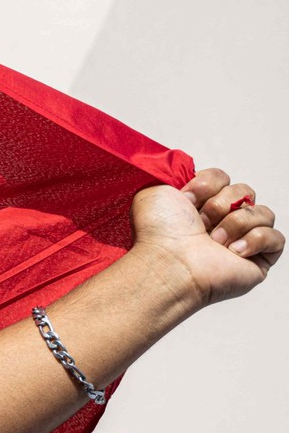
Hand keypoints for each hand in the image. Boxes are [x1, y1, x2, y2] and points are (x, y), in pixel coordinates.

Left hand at [131, 168, 280, 308]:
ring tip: (214, 241)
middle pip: (245, 191)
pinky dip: (255, 240)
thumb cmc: (159, 232)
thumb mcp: (155, 190)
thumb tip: (187, 169)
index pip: (222, 177)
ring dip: (235, 223)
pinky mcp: (259, 259)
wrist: (169, 262)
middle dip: (220, 205)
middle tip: (201, 223)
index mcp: (199, 205)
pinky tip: (233, 251)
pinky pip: (276, 237)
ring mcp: (241, 240)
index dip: (208, 184)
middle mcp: (221, 221)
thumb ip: (172, 174)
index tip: (187, 198)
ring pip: (263, 212)